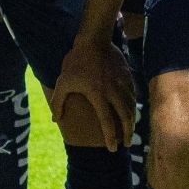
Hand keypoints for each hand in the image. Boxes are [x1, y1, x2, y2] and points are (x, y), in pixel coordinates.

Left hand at [50, 35, 135, 150]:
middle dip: (127, 134)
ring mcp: (123, 83)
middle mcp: (114, 92)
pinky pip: (134, 94)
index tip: (112, 149)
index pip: (107, 122)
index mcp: (98, 96)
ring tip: (130, 130)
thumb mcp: (63, 82)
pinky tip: (132, 110)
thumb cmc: (75, 62)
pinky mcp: (128, 76)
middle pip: (126, 117)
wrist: (94, 39)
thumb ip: (58, 103)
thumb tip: (55, 120)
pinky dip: (134, 105)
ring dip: (132, 121)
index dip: (110, 137)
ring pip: (132, 106)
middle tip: (126, 145)